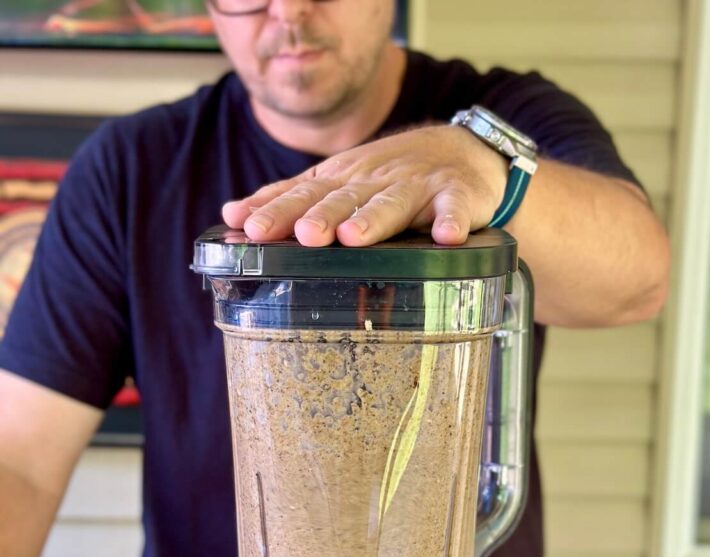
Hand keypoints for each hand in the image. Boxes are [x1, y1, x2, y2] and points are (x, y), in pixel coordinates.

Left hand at [221, 124, 507, 246]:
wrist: (460, 150)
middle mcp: (376, 180)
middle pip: (345, 198)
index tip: (251, 229)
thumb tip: (233, 215)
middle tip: (305, 235)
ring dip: (375, 219)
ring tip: (355, 236)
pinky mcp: (458, 195)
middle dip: (323, 215)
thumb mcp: (338, 182)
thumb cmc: (389, 177)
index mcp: (343, 181)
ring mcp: (418, 186)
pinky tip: (447, 236)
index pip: (304, 194)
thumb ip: (290, 199)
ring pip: (394, 202)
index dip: (279, 210)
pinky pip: (456, 207)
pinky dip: (453, 219)